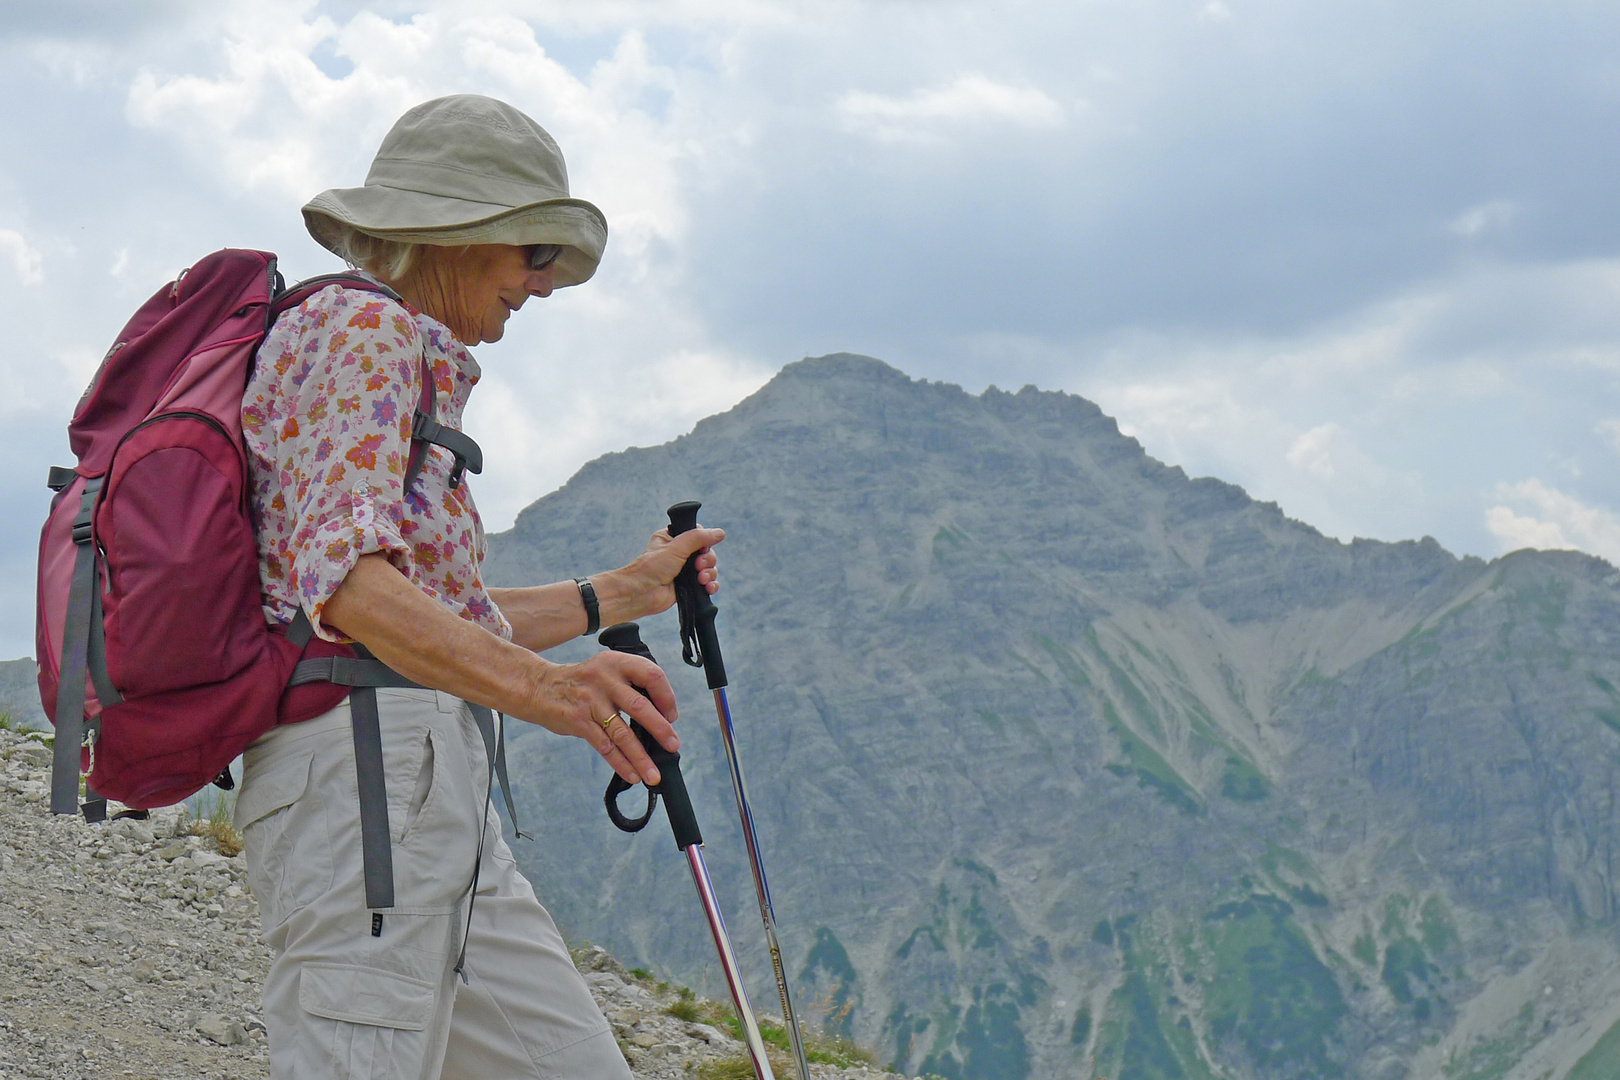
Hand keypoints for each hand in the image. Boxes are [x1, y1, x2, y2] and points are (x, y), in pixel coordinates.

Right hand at [528, 651, 678, 785]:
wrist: (540, 687)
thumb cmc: (581, 682)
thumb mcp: (606, 670)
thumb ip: (630, 685)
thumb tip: (661, 718)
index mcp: (617, 662)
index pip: (652, 675)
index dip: (666, 697)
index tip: (671, 716)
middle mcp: (605, 679)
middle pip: (640, 706)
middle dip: (660, 730)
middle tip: (673, 745)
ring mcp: (591, 701)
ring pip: (623, 733)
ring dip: (641, 757)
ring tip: (653, 774)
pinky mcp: (579, 721)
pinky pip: (605, 746)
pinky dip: (620, 763)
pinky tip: (632, 775)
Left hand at [608, 526, 724, 622]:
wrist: (641, 593)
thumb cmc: (650, 568)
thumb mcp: (676, 547)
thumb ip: (698, 538)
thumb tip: (719, 532)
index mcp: (673, 539)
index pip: (698, 535)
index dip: (705, 542)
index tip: (702, 550)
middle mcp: (680, 554)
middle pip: (707, 553)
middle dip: (707, 561)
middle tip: (698, 566)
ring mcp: (685, 571)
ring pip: (709, 568)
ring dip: (709, 574)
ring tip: (700, 580)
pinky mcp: (688, 586)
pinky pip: (707, 583)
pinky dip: (710, 585)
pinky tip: (707, 588)